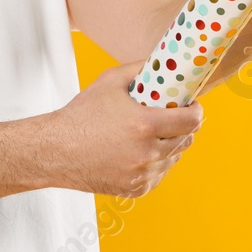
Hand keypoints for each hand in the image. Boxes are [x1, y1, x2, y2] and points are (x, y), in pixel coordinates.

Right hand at [43, 65, 202, 197]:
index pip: (192, 121)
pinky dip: (154, 163)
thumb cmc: (81, 115)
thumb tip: (163, 62)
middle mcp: (147, 153)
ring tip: (150, 134)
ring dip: (169, 146)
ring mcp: (142, 174)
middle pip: (186, 140)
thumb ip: (140, 69)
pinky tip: (138, 152)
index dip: (195, 111)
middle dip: (183, 127)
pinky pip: (158, 174)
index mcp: (144, 125)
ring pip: (173, 158)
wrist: (56, 150)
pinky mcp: (136, 189)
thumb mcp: (109, 81)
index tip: (191, 106)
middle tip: (171, 117)